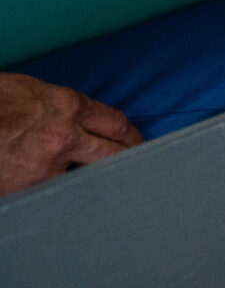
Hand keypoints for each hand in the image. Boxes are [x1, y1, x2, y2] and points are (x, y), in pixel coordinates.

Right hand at [0, 74, 138, 196]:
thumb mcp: (32, 90)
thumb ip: (61, 108)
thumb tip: (76, 119)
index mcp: (68, 106)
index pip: (115, 122)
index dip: (130, 135)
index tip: (136, 142)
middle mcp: (65, 137)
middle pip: (114, 154)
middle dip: (127, 162)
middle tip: (137, 169)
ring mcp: (46, 167)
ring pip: (82, 179)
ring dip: (85, 181)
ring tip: (97, 188)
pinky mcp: (25, 189)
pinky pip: (48, 193)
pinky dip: (51, 194)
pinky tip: (55, 196)